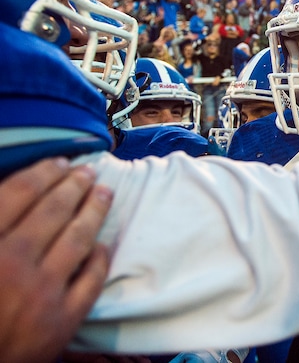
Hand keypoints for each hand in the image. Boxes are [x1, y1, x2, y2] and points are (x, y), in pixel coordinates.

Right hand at [0, 158, 111, 361]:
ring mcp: (42, 293)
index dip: (42, 174)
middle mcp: (13, 264)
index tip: (60, 162)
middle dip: (74, 186)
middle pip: (53, 212)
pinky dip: (100, 259)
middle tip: (88, 172)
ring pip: (78, 239)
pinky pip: (91, 280)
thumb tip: (9, 196)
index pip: (17, 195)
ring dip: (94, 211)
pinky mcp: (63, 320)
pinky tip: (104, 245)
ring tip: (105, 194)